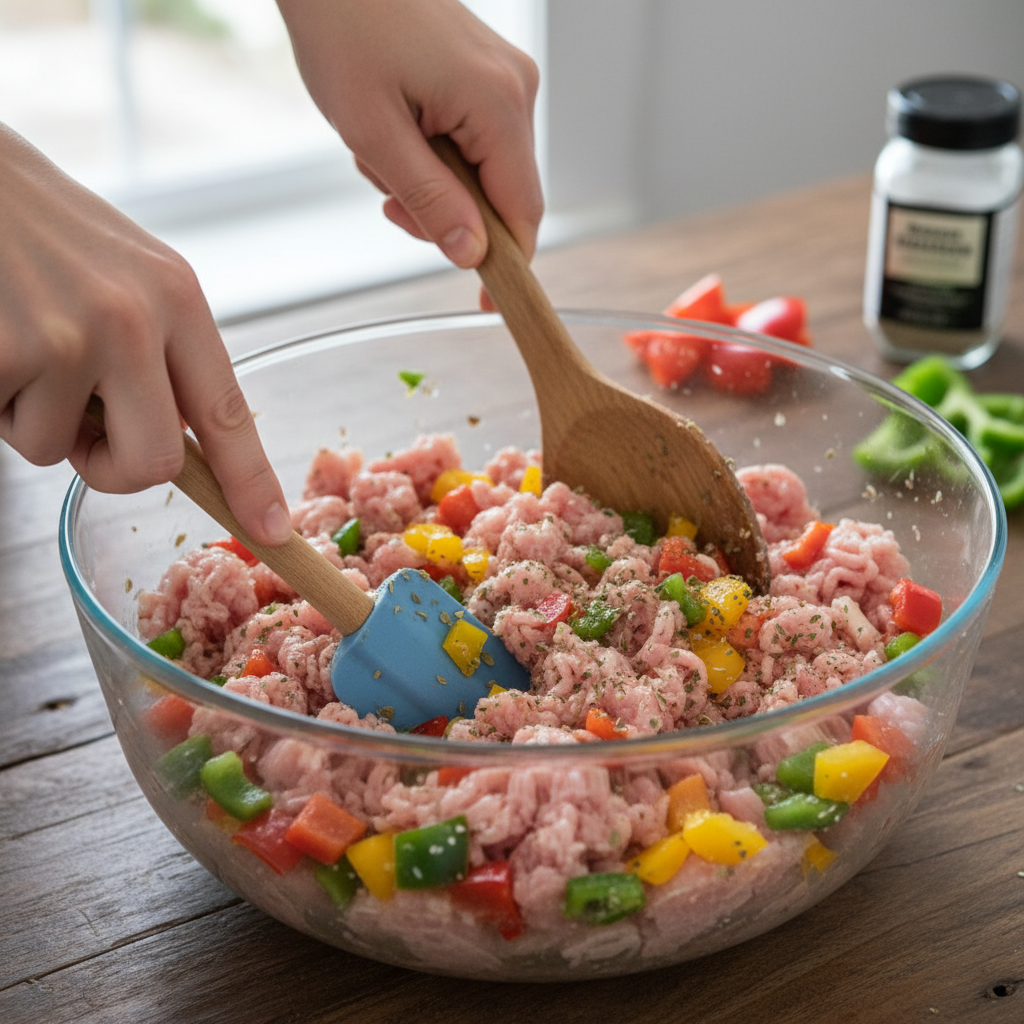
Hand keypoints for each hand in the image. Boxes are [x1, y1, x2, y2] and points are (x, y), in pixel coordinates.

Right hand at [0, 125, 292, 545]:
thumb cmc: (46, 230)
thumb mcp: (131, 275)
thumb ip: (163, 354)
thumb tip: (177, 446)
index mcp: (178, 298)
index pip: (227, 412)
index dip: (250, 480)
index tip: (272, 529)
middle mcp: (136, 319)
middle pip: (152, 464)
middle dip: (111, 467)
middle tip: (80, 428)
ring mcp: (69, 335)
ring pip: (60, 452)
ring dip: (32, 418)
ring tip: (19, 343)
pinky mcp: (8, 350)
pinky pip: (6, 426)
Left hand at [276, 0, 543, 276]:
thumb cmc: (342, 26)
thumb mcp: (374, 131)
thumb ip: (429, 199)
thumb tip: (471, 254)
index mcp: (498, 103)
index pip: (522, 212)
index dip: (505, 266)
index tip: (485, 305)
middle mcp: (516, 89)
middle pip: (502, 196)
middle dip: (446, 213)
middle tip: (388, 200)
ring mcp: (505, 78)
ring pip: (483, 171)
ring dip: (431, 181)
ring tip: (378, 145)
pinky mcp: (487, 73)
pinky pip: (473, 140)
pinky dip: (433, 152)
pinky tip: (396, 125)